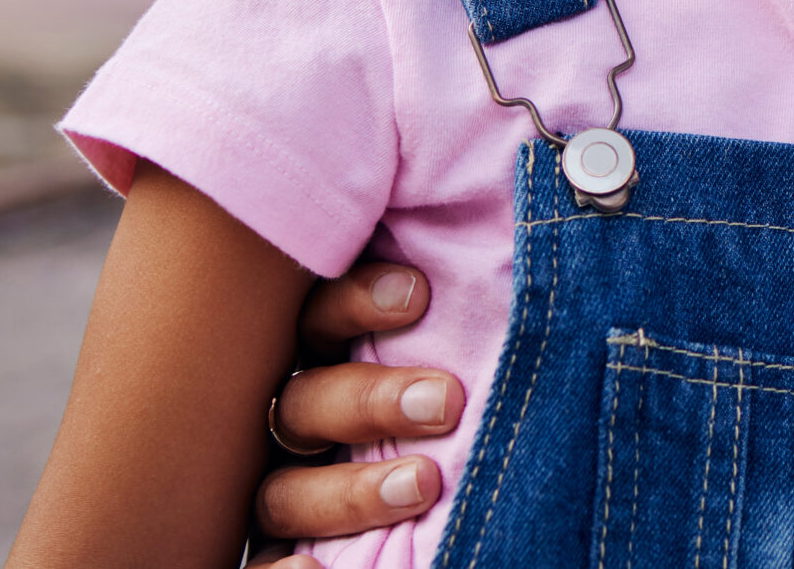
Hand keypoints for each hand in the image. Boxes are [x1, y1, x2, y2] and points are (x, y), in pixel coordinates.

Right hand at [252, 261, 464, 550]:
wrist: (441, 542)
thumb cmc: (459, 413)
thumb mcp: (450, 372)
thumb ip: (454, 333)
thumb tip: (520, 256)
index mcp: (323, 361)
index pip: (318, 317)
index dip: (356, 301)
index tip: (419, 294)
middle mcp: (290, 425)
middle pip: (305, 402)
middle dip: (373, 399)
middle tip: (446, 401)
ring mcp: (276, 492)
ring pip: (285, 490)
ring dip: (351, 489)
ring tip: (424, 483)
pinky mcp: (273, 555)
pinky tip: (315, 568)